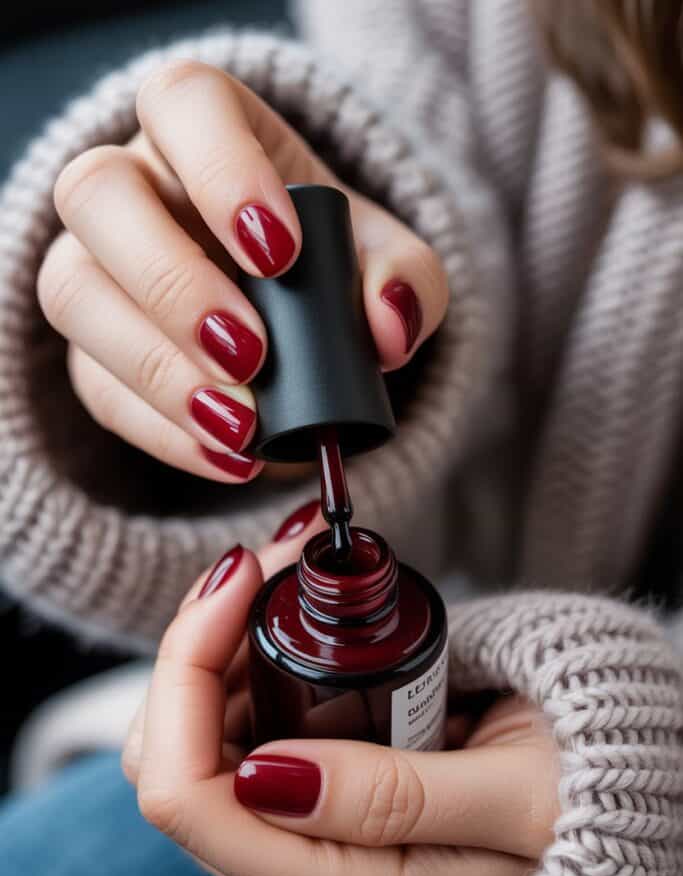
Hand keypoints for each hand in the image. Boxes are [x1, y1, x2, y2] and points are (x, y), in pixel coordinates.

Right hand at [37, 60, 447, 482]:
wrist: (293, 319)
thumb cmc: (331, 263)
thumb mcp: (388, 261)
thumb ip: (407, 279)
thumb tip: (389, 325)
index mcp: (206, 127)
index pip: (184, 103)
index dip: (220, 170)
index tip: (280, 253)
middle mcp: (133, 182)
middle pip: (98, 194)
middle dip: (172, 282)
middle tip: (252, 355)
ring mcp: (96, 263)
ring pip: (71, 291)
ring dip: (154, 366)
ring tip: (240, 425)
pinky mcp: (91, 348)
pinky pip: (96, 384)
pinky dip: (160, 429)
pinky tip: (226, 456)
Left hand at [123, 507, 559, 875]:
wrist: (600, 817)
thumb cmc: (576, 809)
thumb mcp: (513, 798)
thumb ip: (390, 798)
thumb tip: (260, 774)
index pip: (188, 796)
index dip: (187, 671)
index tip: (243, 577)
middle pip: (170, 766)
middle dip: (196, 647)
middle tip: (265, 564)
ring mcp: (296, 860)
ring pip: (190, 750)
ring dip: (212, 652)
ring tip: (277, 578)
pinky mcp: (304, 824)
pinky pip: (228, 745)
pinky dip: (235, 672)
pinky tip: (277, 624)